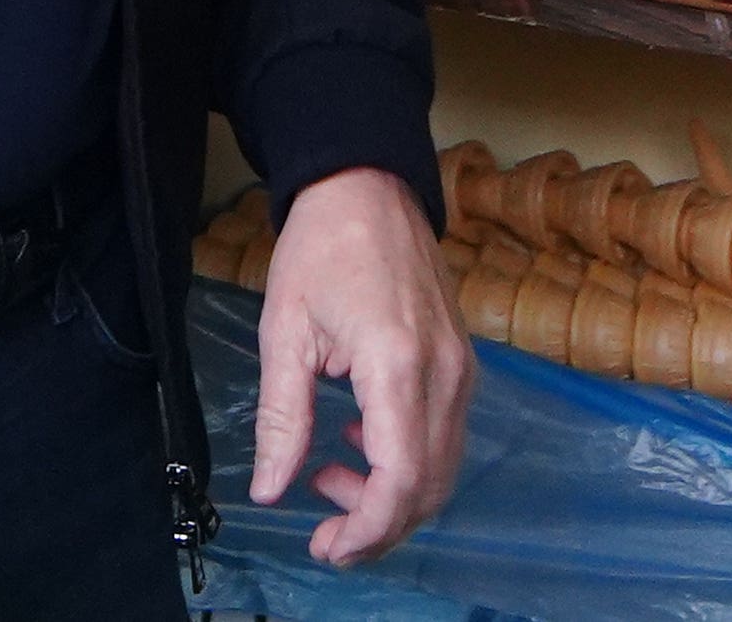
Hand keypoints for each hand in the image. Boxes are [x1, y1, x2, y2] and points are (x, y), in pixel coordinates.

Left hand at [249, 166, 471, 566]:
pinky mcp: (461, 363)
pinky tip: (355, 443)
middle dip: (379, 526)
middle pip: (430, 486)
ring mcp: (461, 368)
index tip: (328, 545)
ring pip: (443, 468)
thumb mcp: (284, 330)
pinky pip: (444, 436)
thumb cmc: (322, 247)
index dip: (369, 528)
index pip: (403, 478)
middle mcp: (445, 373)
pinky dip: (406, 461)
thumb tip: (270, 490)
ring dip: (390, 495)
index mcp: (399, 364)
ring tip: (326, 478)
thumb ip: (282, 418)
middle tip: (324, 533)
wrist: (366, 186)